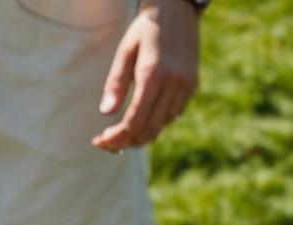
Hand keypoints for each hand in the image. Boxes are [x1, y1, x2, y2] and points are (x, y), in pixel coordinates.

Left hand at [92, 0, 198, 152]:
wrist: (178, 8)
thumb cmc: (146, 29)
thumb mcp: (125, 51)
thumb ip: (115, 83)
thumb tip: (106, 113)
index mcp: (153, 74)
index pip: (134, 121)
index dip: (116, 138)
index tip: (100, 141)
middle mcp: (173, 82)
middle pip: (148, 130)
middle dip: (126, 142)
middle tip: (108, 144)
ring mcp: (186, 85)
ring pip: (161, 126)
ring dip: (140, 136)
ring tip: (121, 134)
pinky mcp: (192, 85)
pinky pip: (173, 115)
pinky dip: (155, 122)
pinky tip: (142, 117)